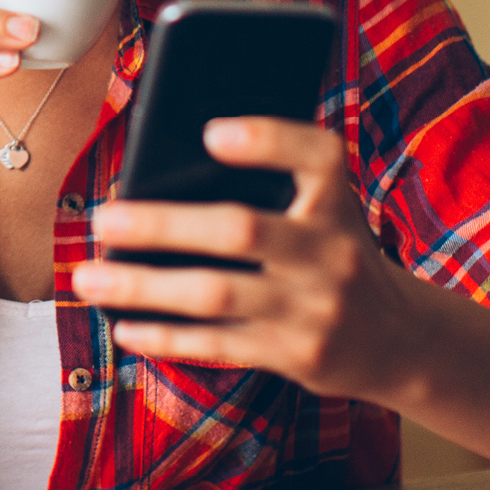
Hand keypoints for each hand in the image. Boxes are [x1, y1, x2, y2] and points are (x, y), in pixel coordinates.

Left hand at [72, 117, 430, 403]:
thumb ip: (272, 187)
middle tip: (102, 218)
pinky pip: (218, 345)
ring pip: (216, 294)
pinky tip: (124, 326)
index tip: (211, 133)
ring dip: (144, 286)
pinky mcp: (295, 355)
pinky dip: (166, 336)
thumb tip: (159, 179)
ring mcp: (313, 309)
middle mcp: (331, 252)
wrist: (401, 340)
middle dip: (164, 224)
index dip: (267, 141)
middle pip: (241, 230)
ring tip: (88, 277)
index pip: (317, 156)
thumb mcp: (326, 212)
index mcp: (338, 201)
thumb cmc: (334, 254)